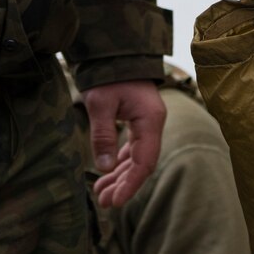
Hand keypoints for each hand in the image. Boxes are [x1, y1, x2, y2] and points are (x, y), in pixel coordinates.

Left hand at [83, 80, 166, 209]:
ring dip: (120, 176)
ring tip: (101, 194)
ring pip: (137, 157)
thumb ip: (103, 136)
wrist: (115, 51)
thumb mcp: (100, 104)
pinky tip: (108, 174)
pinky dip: (120, 162)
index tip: (116, 201)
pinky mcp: (139, 121)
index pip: (144, 162)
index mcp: (150, 120)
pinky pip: (133, 148)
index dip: (131, 184)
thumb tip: (105, 168)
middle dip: (123, 184)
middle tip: (104, 202)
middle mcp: (153, 124)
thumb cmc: (108, 74)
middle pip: (141, 163)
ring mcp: (147, 123)